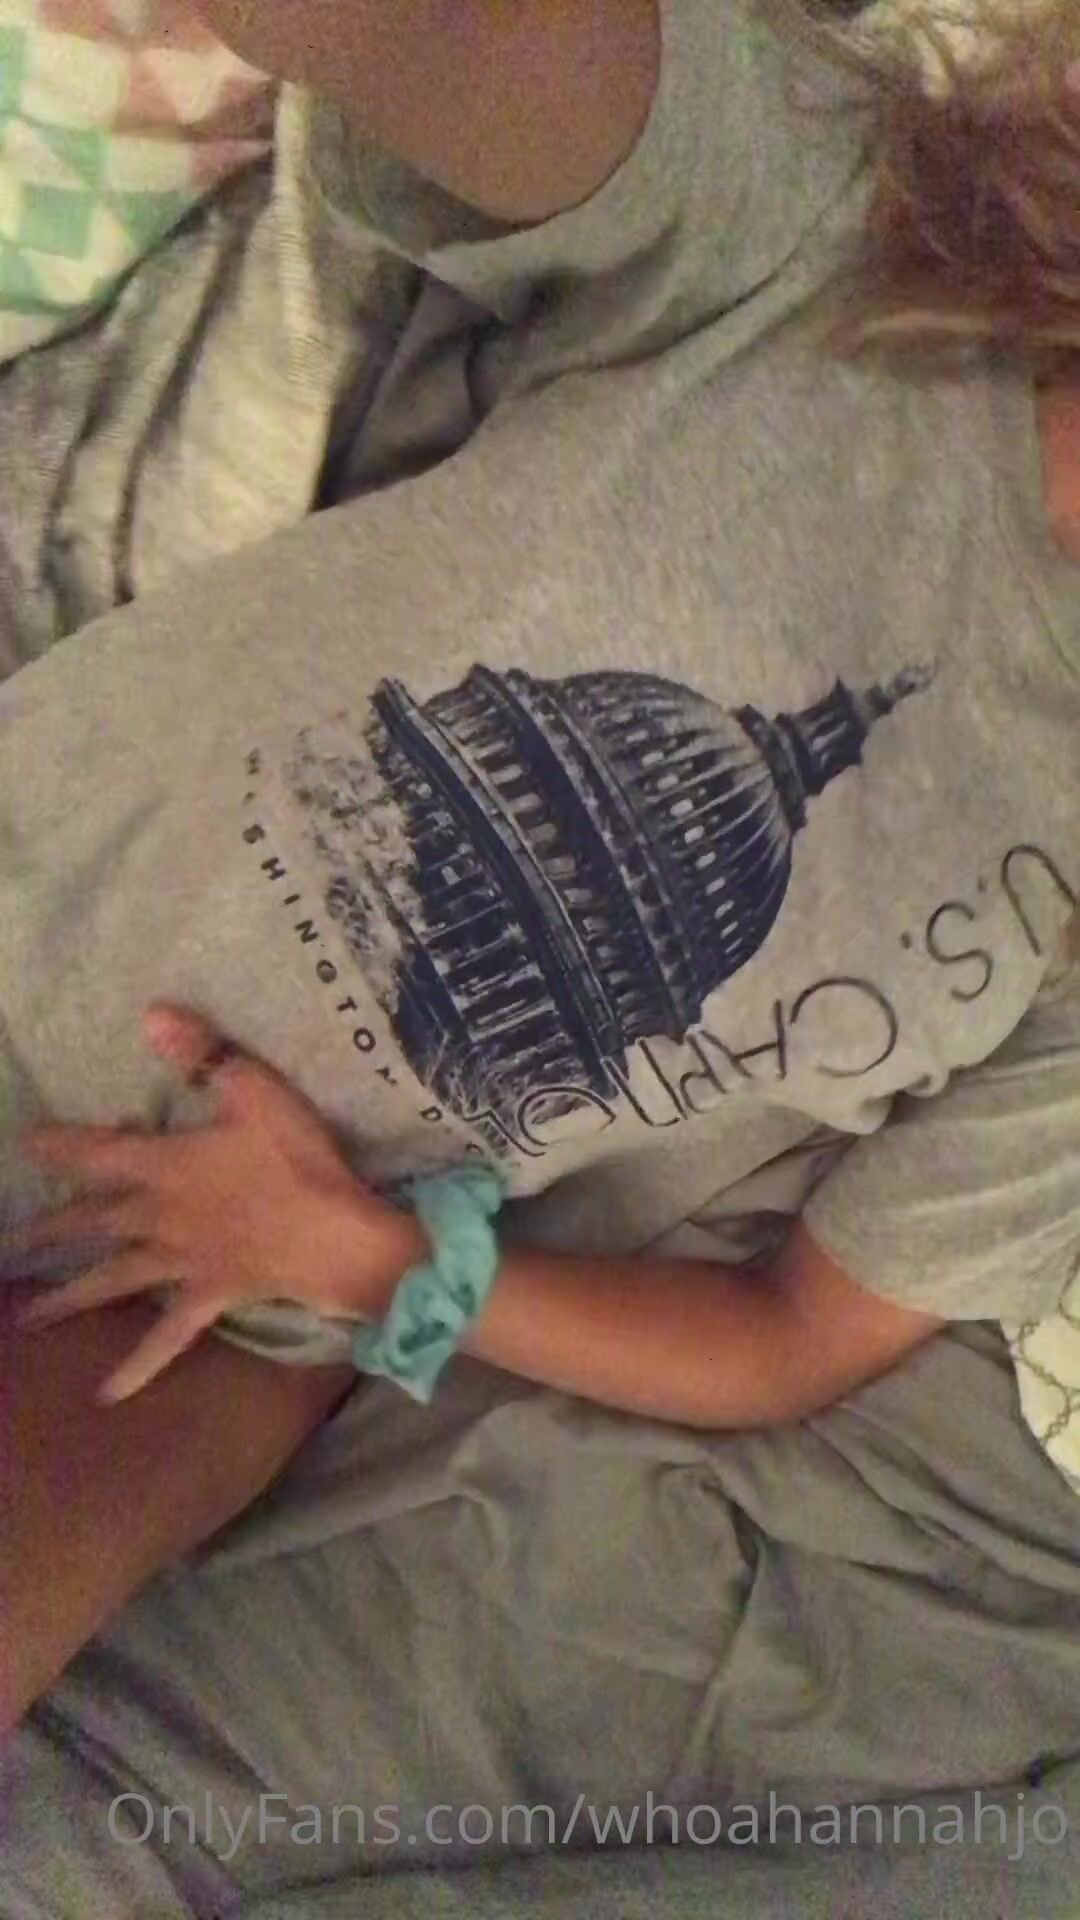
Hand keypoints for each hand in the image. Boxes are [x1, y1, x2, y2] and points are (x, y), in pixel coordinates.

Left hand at [16, 1006, 421, 1401]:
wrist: (338, 1236)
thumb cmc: (300, 1160)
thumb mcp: (258, 1092)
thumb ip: (206, 1054)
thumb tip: (153, 1015)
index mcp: (169, 1166)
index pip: (101, 1154)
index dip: (61, 1146)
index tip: (24, 1143)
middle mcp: (162, 1217)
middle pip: (94, 1222)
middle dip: (50, 1228)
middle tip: (8, 1242)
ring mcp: (181, 1263)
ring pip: (114, 1279)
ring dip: (68, 1297)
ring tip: (26, 1317)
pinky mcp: (208, 1296)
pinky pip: (166, 1338)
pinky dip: (136, 1366)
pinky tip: (106, 1394)